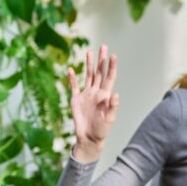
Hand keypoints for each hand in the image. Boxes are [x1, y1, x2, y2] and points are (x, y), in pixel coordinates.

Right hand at [68, 45, 118, 162]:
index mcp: (105, 95)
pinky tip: (71, 69)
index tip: (113, 56)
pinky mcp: (76, 99)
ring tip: (90, 52)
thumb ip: (112, 107)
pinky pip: (74, 86)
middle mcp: (96, 92)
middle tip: (103, 47)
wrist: (88, 138)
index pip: (109, 77)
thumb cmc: (101, 130)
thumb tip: (115, 94)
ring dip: (89, 64)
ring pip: (88, 76)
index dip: (111, 67)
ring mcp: (86, 95)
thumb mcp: (109, 119)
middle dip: (101, 60)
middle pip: (99, 73)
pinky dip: (72, 78)